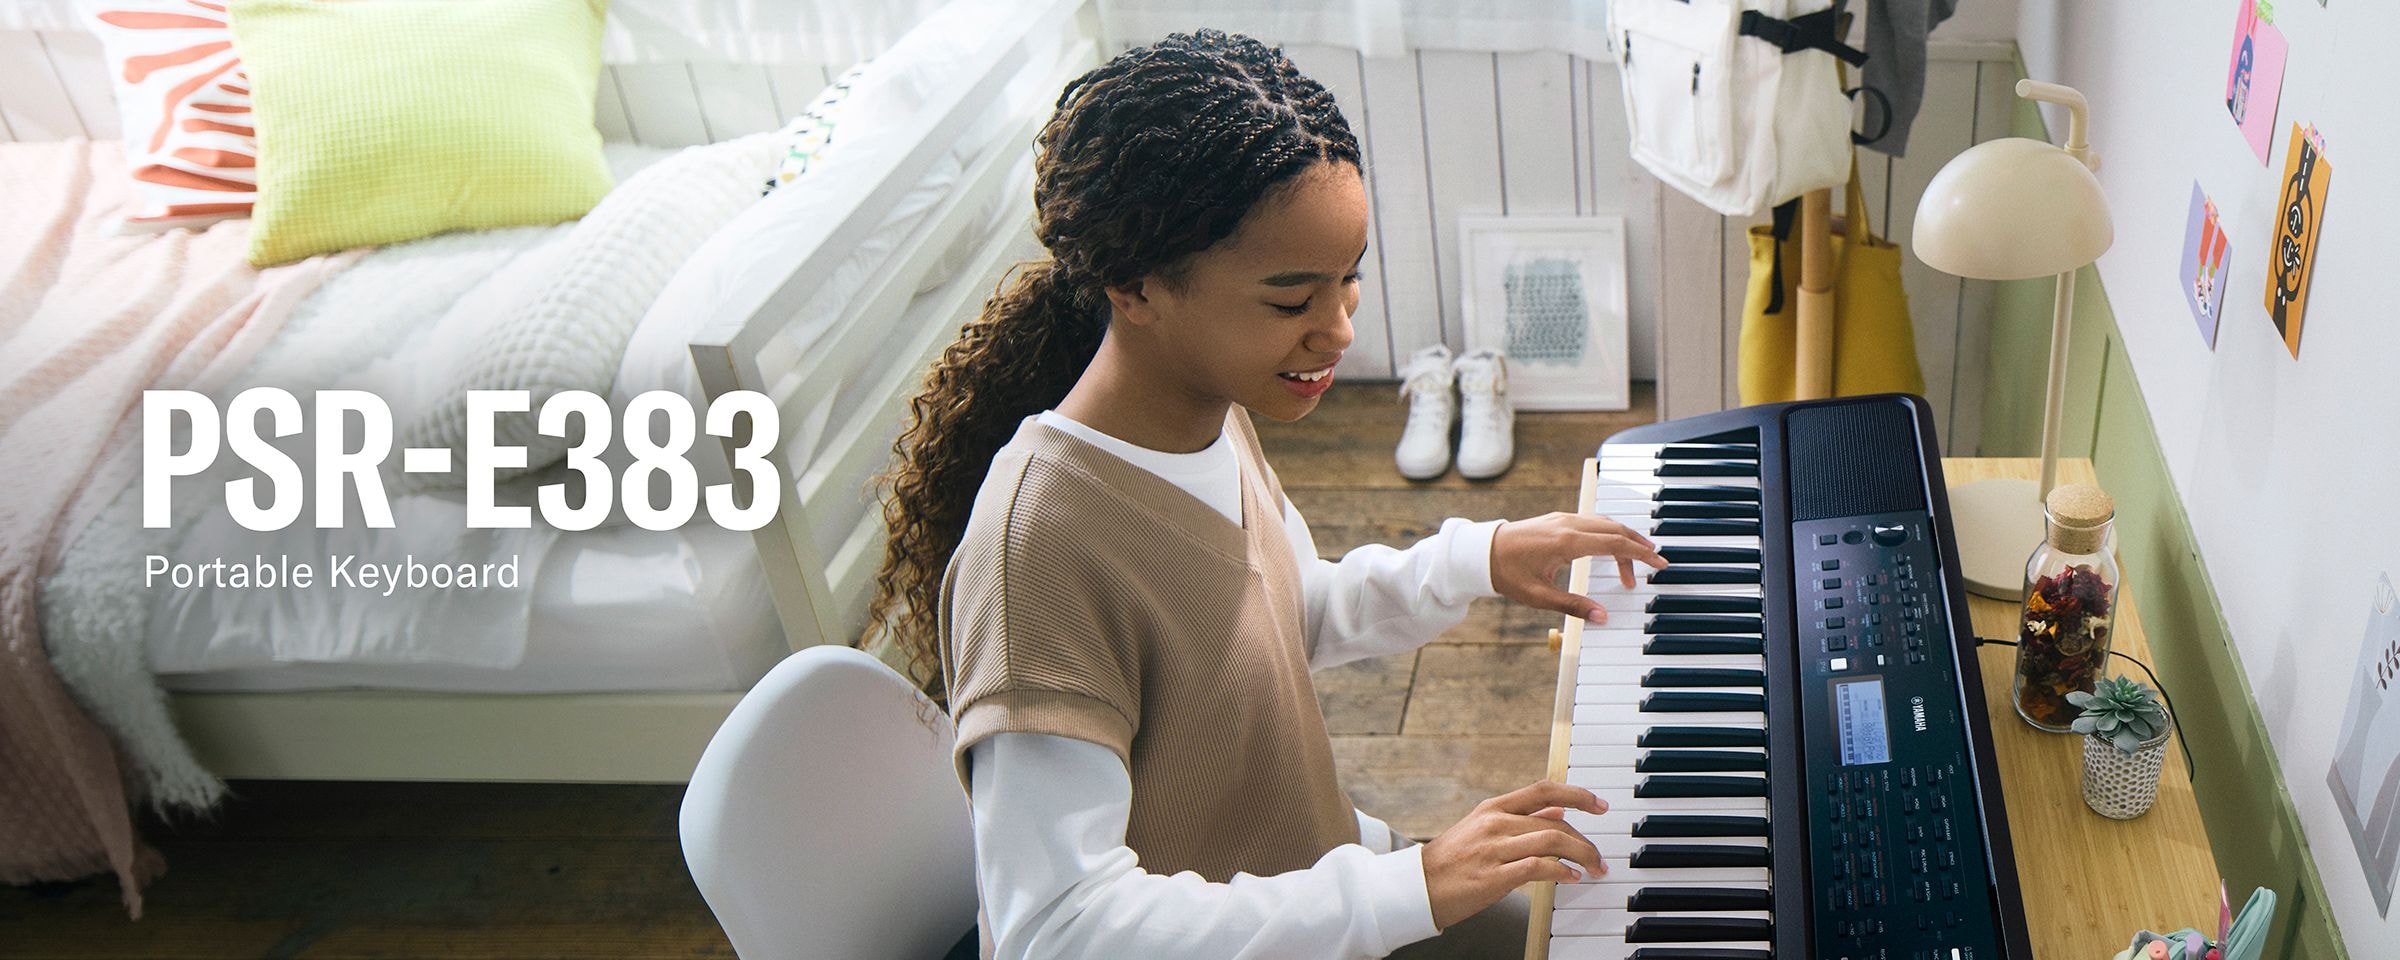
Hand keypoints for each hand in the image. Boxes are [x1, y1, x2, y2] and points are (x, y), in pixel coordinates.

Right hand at [1420, 780, 1608, 929]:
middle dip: (1585, 841)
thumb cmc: (1452, 860)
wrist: (1419, 886)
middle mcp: (1495, 823)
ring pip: (1551, 841)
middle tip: (1599, 857)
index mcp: (1493, 808)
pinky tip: (1572, 878)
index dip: (1577, 794)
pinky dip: (1561, 871)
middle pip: (1555, 822)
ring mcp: (1494, 849)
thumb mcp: (1484, 828)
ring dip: (1581, 856)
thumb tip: (1558, 811)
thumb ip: (1521, 818)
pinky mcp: (1494, 876)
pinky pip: (1538, 867)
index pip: (1543, 790)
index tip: (1600, 805)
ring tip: (1594, 869)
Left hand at [1490, 512, 1666, 624]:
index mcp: (1566, 542)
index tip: (1658, 564)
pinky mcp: (1558, 519)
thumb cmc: (1506, 573)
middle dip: (1639, 545)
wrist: (1481, 551)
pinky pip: (1592, 521)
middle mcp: (1568, 524)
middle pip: (1615, 530)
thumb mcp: (1538, 596)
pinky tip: (1613, 546)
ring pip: (1605, 523)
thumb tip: (1602, 617)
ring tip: (1638, 558)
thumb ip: (1573, 606)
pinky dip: (1609, 532)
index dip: (1640, 555)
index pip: (1614, 544)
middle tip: (1656, 563)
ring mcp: (1563, 518)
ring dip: (1625, 538)